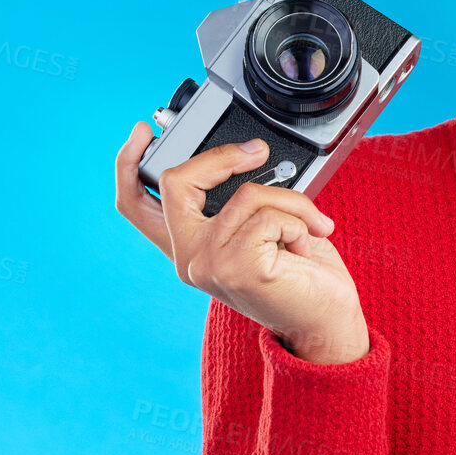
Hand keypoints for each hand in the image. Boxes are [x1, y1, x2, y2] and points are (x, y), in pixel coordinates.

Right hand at [114, 121, 370, 363]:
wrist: (327, 322)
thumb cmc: (303, 277)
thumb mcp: (263, 229)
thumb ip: (240, 202)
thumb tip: (249, 156)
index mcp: (189, 246)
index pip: (136, 206)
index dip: (128, 164)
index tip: (142, 132)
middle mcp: (189, 258)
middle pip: (178, 183)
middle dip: (222, 157)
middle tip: (258, 153)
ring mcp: (207, 264)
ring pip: (245, 195)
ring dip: (291, 202)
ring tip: (309, 227)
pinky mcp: (236, 268)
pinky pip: (269, 215)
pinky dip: (299, 222)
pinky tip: (303, 247)